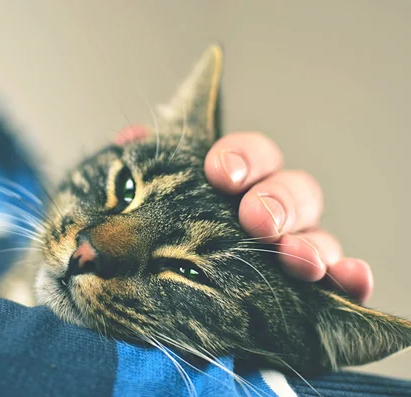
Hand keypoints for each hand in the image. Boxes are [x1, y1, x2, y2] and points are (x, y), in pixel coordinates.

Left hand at [115, 127, 373, 302]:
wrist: (153, 312)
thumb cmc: (148, 255)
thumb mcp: (134, 213)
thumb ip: (135, 174)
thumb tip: (133, 139)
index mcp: (230, 187)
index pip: (246, 156)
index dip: (240, 157)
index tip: (220, 173)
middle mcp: (266, 214)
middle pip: (290, 191)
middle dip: (277, 200)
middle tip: (257, 219)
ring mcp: (290, 252)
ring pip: (317, 236)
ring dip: (310, 243)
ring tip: (296, 258)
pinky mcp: (308, 296)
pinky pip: (339, 285)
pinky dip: (348, 280)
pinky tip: (349, 279)